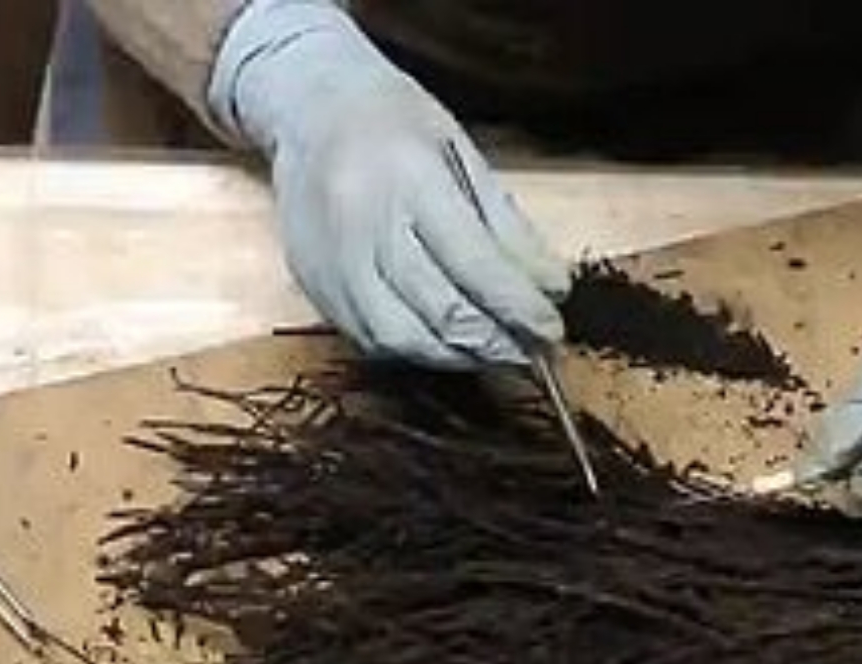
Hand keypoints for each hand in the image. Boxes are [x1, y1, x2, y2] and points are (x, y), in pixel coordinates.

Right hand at [210, 0, 568, 368]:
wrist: (308, 109)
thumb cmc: (395, 122)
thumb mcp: (462, 152)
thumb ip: (506, 225)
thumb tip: (551, 289)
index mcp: (410, 179)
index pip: (474, 264)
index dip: (519, 308)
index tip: (552, 329)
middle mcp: (365, 226)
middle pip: (438, 310)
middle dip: (495, 342)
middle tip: (533, 352)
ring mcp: (332, 262)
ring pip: (401, 339)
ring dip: (456, 356)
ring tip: (493, 352)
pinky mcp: (314, 287)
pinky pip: (368, 339)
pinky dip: (415, 351)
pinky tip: (444, 343)